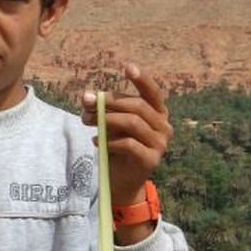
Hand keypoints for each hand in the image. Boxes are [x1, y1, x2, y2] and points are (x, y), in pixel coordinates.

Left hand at [82, 63, 171, 237]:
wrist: (120, 182)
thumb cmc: (116, 148)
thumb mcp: (109, 125)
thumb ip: (102, 110)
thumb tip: (87, 96)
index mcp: (157, 113)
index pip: (153, 92)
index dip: (142, 79)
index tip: (128, 67)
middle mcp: (164, 126)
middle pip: (137, 106)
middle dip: (109, 103)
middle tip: (87, 105)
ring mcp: (160, 144)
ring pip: (133, 123)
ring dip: (106, 119)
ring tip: (88, 122)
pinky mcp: (151, 160)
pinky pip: (128, 143)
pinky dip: (109, 141)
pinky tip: (97, 142)